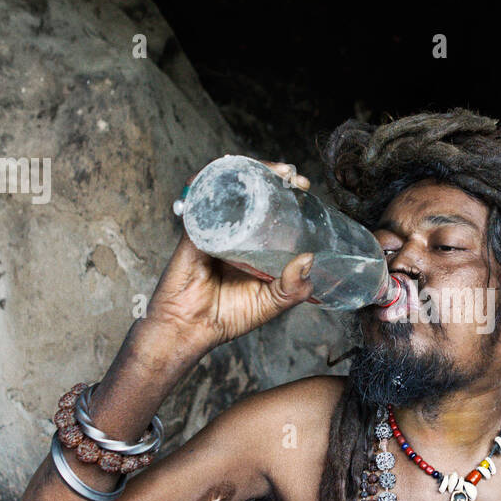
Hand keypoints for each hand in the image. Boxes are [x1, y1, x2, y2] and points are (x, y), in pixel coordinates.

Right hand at [146, 161, 320, 350]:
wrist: (190, 330)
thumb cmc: (227, 316)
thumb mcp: (271, 303)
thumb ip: (293, 287)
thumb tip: (309, 258)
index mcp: (252, 245)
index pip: (271, 210)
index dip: (287, 194)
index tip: (305, 188)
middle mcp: (233, 232)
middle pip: (251, 191)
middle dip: (273, 175)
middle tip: (294, 178)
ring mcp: (213, 228)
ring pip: (229, 188)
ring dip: (250, 171)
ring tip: (275, 172)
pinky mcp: (194, 231)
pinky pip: (200, 200)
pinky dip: (209, 181)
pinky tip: (228, 171)